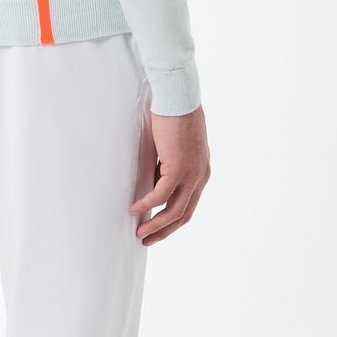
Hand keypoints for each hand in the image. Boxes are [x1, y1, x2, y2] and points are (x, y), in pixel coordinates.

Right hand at [129, 105, 209, 243]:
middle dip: (164, 230)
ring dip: (156, 225)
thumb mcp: (174, 146)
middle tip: (147, 239)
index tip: (157, 227)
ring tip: (140, 232)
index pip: (189, 204)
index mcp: (202, 172)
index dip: (172, 220)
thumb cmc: (175, 115)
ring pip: (174, 211)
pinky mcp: (178, 169)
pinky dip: (146, 204)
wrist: (179, 97)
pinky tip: (134, 209)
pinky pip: (160, 195)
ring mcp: (192, 175)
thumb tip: (153, 176)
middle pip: (183, 214)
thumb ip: (168, 163)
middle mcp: (200, 177)